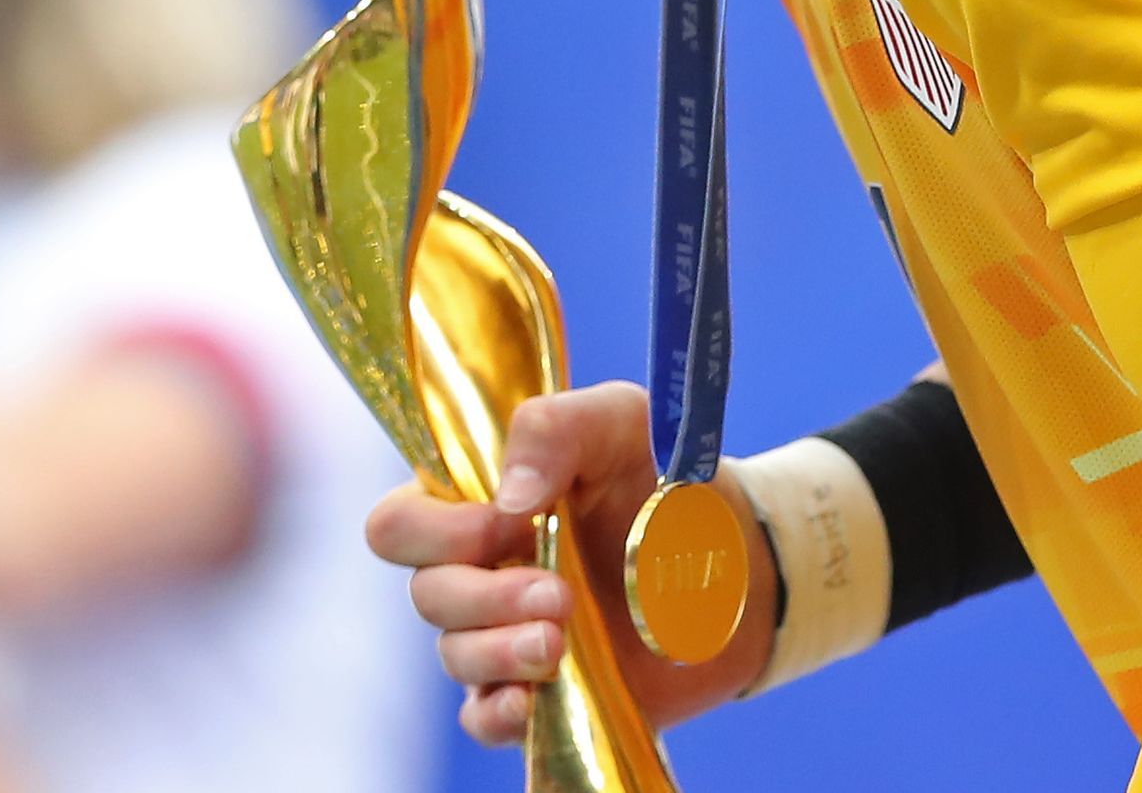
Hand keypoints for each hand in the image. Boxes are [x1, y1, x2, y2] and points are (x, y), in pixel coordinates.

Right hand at [358, 381, 753, 748]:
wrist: (740, 563)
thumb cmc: (667, 481)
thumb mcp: (624, 423)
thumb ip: (556, 429)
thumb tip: (505, 495)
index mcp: (478, 502)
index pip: (400, 524)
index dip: (436, 530)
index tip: (509, 523)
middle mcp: (480, 570)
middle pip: (428, 594)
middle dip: (482, 595)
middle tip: (558, 593)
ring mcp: (506, 634)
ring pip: (456, 655)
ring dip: (501, 650)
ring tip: (562, 639)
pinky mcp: (540, 690)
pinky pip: (484, 717)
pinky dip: (497, 712)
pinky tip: (530, 698)